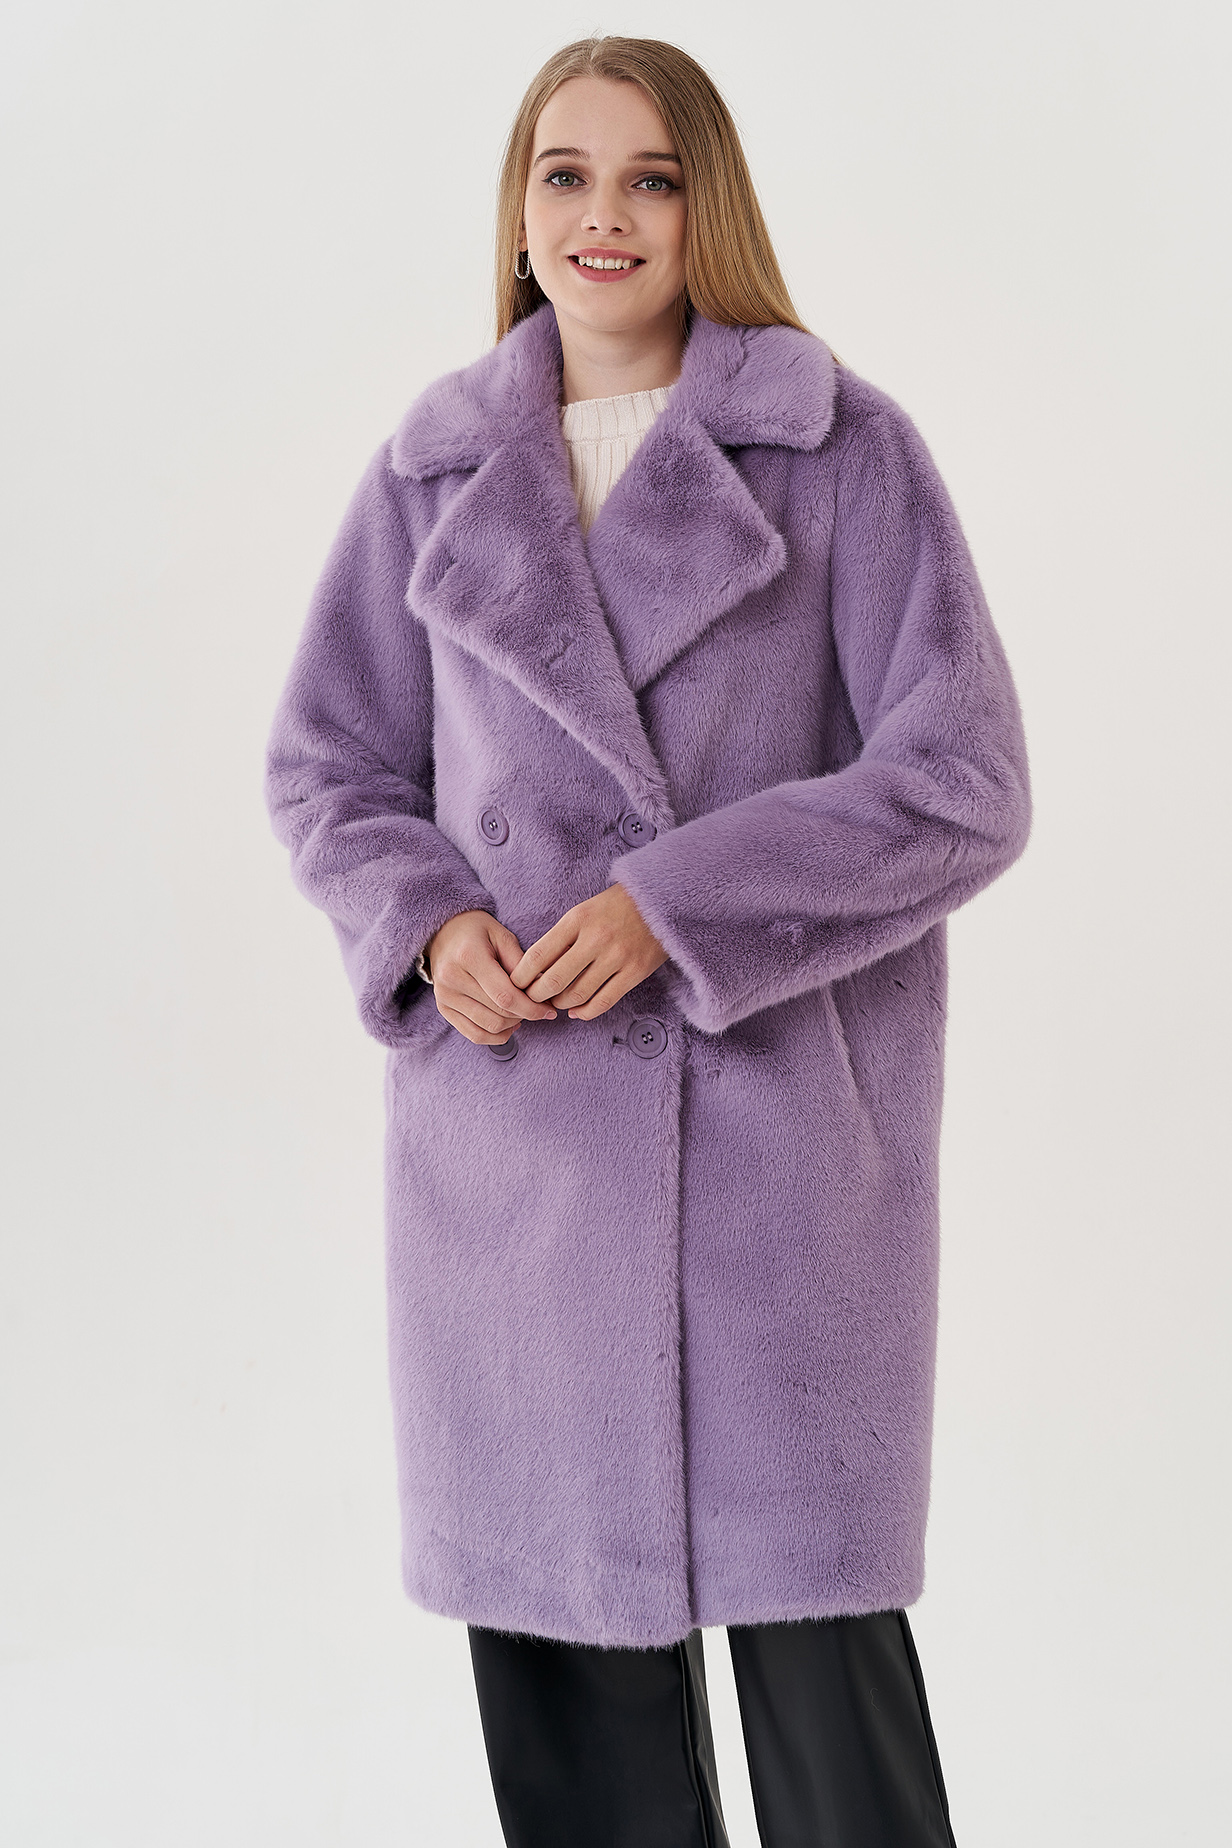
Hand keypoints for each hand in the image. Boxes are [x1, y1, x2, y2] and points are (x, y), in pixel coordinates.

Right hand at [425, 910, 556, 1045]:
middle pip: (498, 1013)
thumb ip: (521, 963)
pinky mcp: (443, 1009)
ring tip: (523, 1013)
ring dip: (513, 1025)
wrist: (443, 934)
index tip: (549, 1010)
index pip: (505, 995)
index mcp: (469, 956)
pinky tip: (509, 1024)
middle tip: (540, 1009)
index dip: (531, 1008)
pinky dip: (497, 1036)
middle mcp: (452, 979)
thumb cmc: (478, 932)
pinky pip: (474, 1035)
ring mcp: (445, 996)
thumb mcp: (503, 936)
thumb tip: (543, 988)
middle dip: (525, 1015)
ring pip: (489, 1027)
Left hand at [509, 885, 667, 1020]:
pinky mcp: (635, 972)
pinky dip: (585, 1012)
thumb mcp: (583, 911)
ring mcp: (617, 957)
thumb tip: (536, 970)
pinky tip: (576, 1012)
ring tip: (555, 1003)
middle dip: (536, 996)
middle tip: (531, 1000)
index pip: (538, 954)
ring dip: (561, 1004)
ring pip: (577, 995)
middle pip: (554, 980)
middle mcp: (596, 938)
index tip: (515, 984)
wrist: (661, 901)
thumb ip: (562, 937)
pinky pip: (603, 1002)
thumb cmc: (615, 907)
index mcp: (577, 919)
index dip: (522, 975)